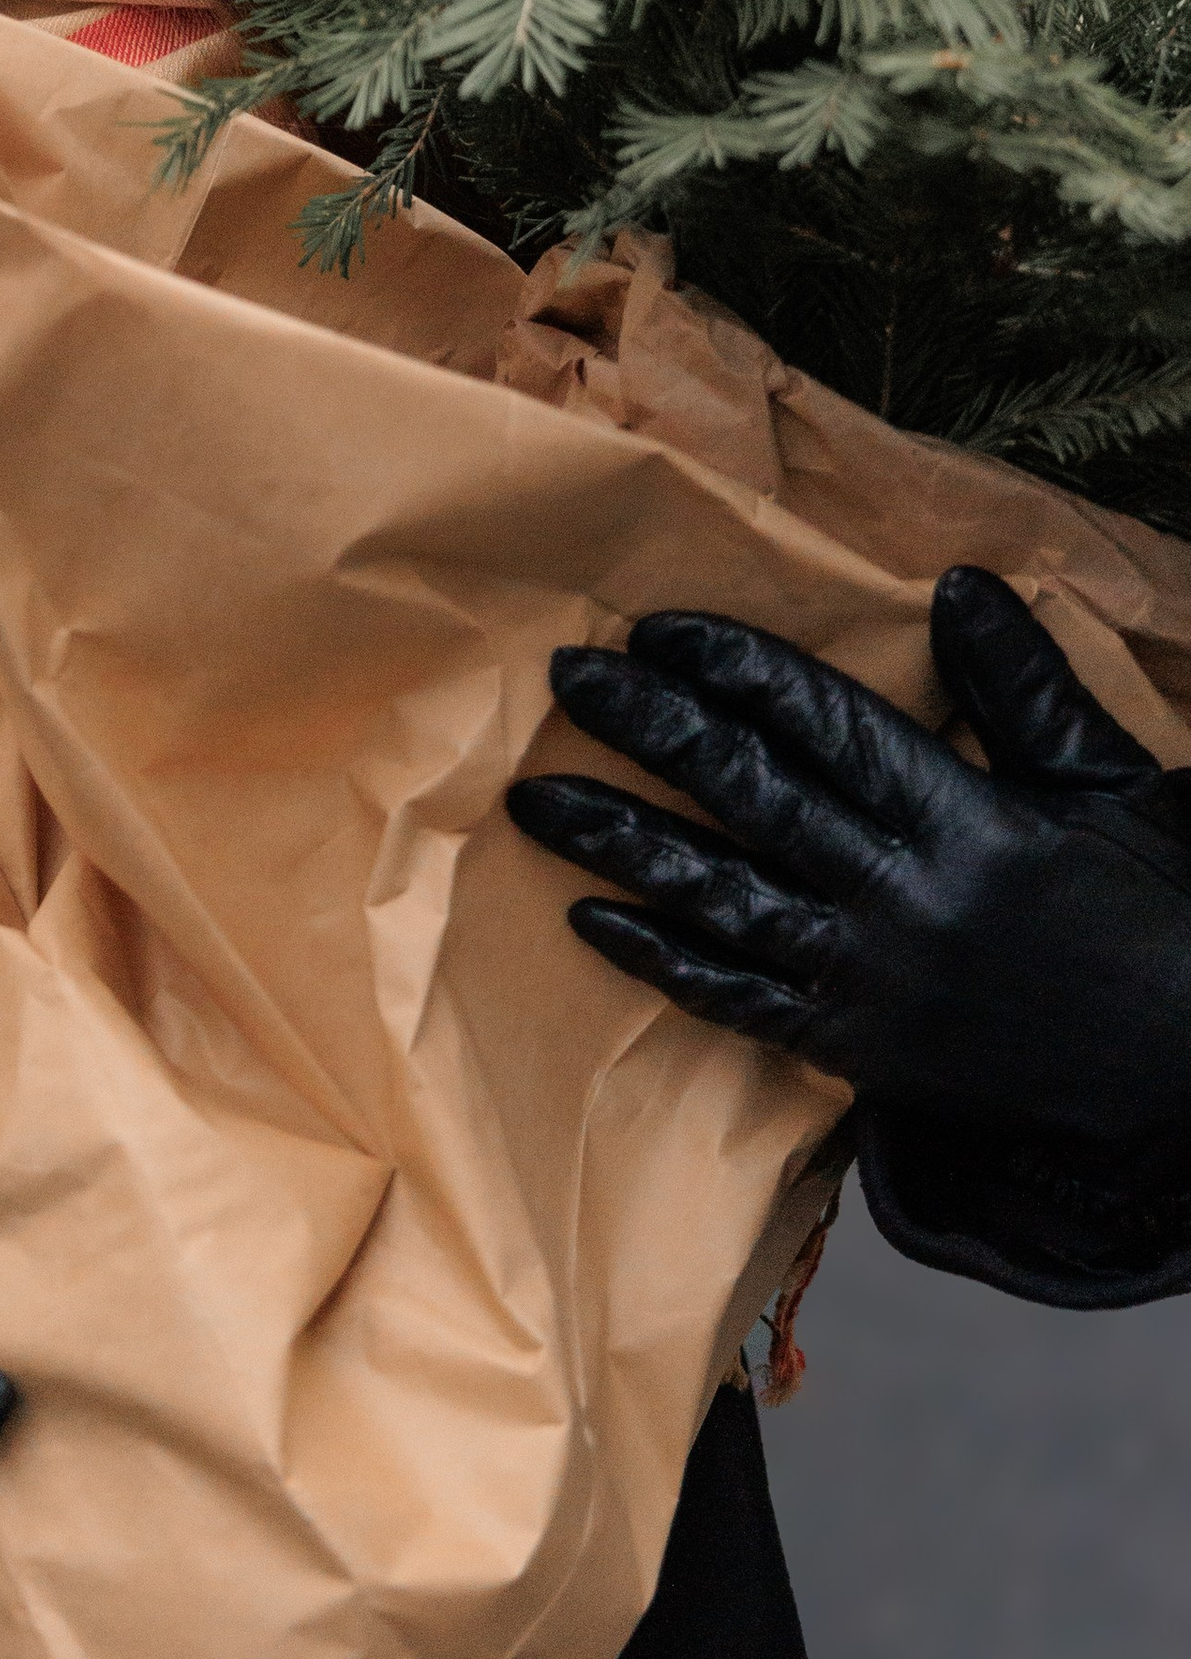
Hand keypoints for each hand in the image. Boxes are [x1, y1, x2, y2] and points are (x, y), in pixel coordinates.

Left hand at [505, 565, 1190, 1148]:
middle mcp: (904, 898)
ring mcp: (872, 980)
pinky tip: (590, 921)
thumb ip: (1024, 687)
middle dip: (651, 731)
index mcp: (967, 820)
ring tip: (534, 799)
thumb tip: (959, 581)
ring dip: (618, 843)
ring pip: (721, 897)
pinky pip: (738, 1002)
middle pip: (750, 796)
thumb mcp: (1112, 786)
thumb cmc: (1159, 915)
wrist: (1189, 1076)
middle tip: (567, 680)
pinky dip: (661, 961)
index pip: (822, 724)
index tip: (659, 629)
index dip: (733, 669)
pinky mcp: (856, 1049)